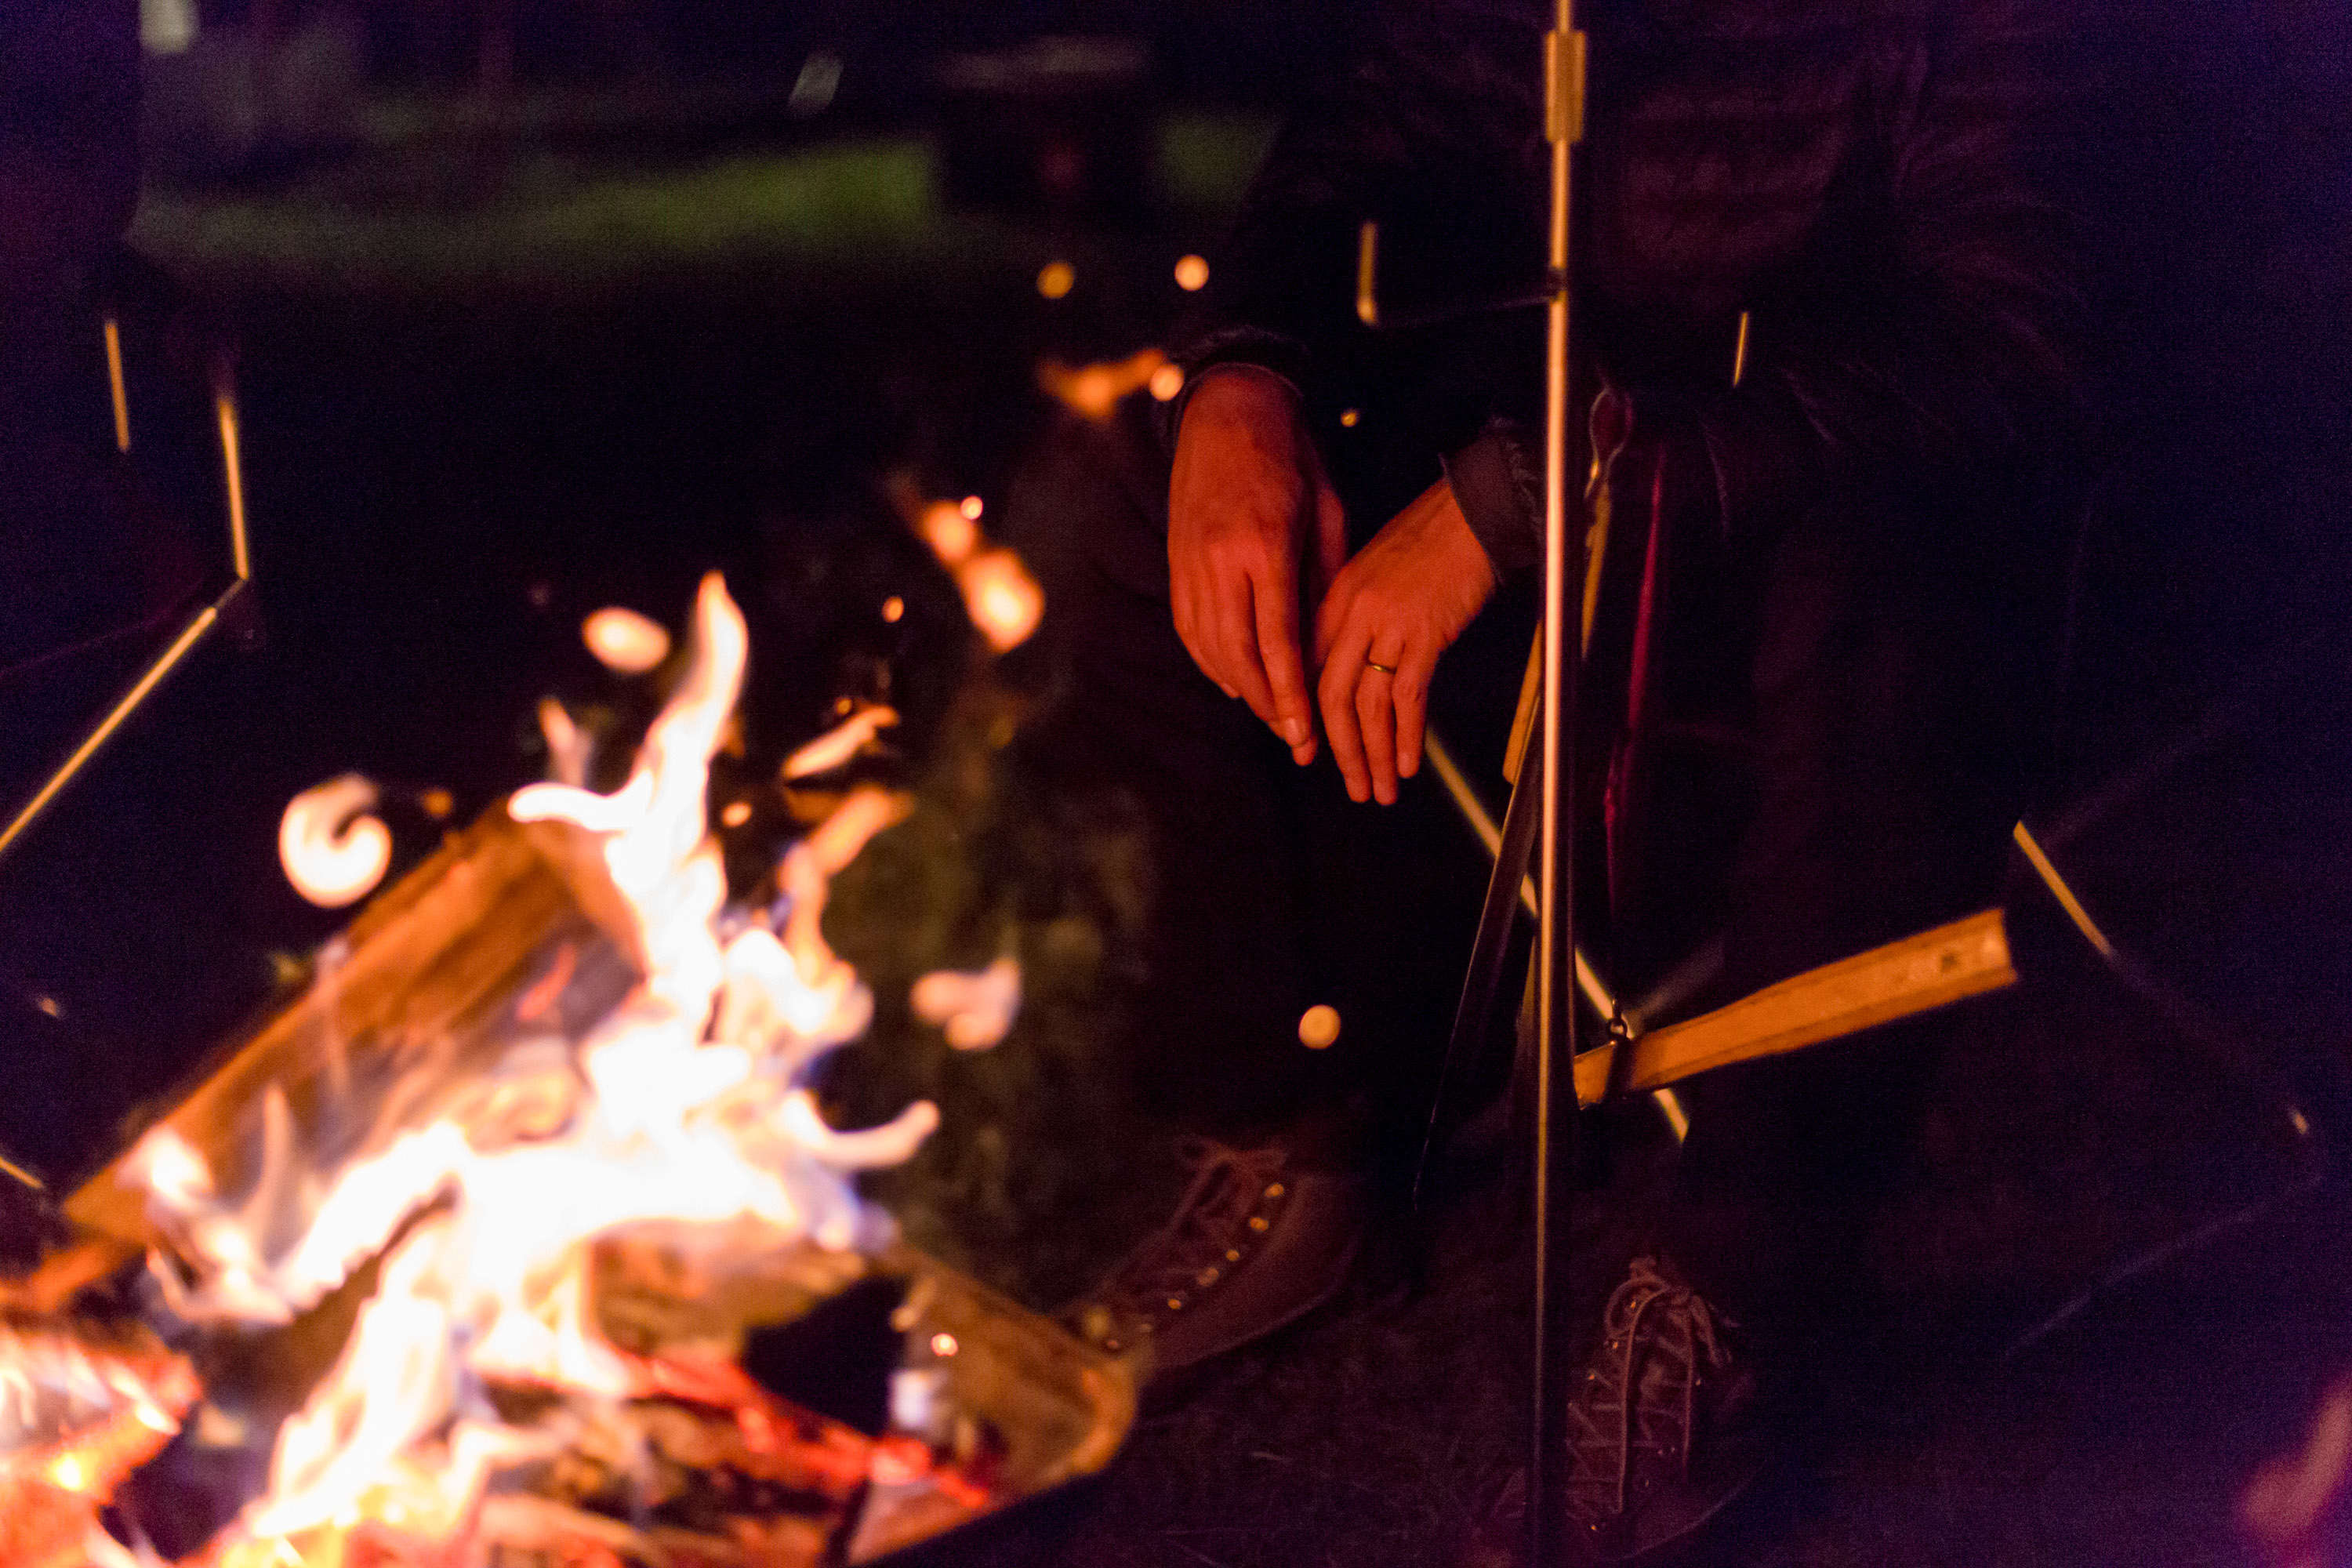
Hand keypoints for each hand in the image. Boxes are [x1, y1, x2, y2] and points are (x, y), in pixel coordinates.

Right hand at [1168, 367, 1347, 763]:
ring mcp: (1190, 561)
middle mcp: (1220, 560)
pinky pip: (1189, 627)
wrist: (1228, 409)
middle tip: (1295, 739)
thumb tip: (1330, 639)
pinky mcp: (1176, 560)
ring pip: (1210, 648)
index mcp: (1264, 546)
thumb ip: (1326, 577)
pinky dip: (1211, 661)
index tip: (1306, 732)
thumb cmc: (1290, 455)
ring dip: (1240, 689)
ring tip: (1271, 716)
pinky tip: (1234, 681)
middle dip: (1268, 706)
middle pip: (1238, 656)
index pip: (1277, 641)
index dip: (1291, 694)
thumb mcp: (1327, 512)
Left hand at [1312, 477, 1496, 803]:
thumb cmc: (1431, 538)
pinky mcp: (1425, 633)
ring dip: (1372, 754)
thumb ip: (1357, 615)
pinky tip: (1407, 763)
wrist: (1473, 511)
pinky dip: (1406, 736)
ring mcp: (1388, 624)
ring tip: (1378, 790)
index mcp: (1336, 598)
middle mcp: (1353, 614)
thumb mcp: (1377, 572)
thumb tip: (1353, 664)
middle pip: (1331, 696)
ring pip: (1368, 705)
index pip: (1309, 669)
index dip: (1308, 716)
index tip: (1311, 750)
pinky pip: (1407, 696)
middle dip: (1339, 749)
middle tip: (1349, 785)